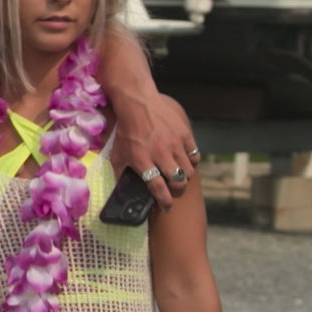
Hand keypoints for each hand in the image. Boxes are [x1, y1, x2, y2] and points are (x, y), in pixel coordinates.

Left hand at [110, 90, 199, 208]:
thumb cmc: (126, 130)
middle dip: (177, 192)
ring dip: (184, 178)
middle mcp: (160, 154)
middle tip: (174, 192)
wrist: (137, 103)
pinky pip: (194, 155)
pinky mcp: (184, 134)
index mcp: (143, 160)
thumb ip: (121, 173)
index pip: (158, 188)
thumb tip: (122, 191)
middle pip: (178, 182)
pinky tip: (184, 162)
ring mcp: (174, 144)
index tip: (166, 207)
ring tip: (178, 177)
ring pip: (189, 171)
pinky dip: (191, 163)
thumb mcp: (117, 154)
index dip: (164, 202)